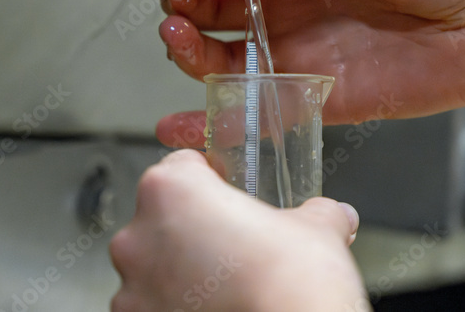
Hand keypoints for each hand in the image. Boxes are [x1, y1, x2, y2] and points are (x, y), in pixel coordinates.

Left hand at [109, 149, 365, 311]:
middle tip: (234, 248)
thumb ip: (318, 213)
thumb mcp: (318, 229)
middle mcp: (138, 236)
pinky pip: (153, 306)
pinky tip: (216, 310)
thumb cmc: (291, 283)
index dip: (209, 179)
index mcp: (172, 191)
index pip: (181, 166)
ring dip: (180, 274)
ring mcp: (131, 289)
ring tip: (228, 288)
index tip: (227, 194)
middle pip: (160, 219)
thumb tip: (333, 216)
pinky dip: (176, 308)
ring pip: (153, 269)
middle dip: (192, 231)